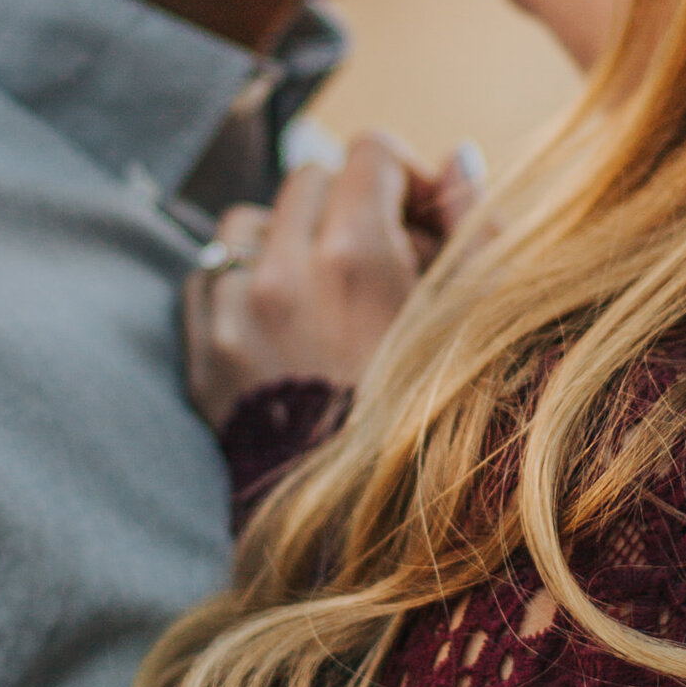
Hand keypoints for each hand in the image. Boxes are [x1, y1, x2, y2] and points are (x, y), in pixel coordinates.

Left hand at [183, 134, 481, 429]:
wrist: (363, 535)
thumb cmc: (440, 424)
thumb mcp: (480, 320)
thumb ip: (472, 226)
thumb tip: (459, 154)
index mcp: (357, 256)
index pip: (369, 151)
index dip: (405, 176)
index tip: (421, 220)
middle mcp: (284, 272)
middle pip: (308, 179)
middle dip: (347, 206)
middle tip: (381, 258)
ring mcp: (235, 314)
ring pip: (248, 223)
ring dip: (287, 241)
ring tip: (324, 291)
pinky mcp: (205, 354)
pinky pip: (208, 278)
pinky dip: (242, 286)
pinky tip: (281, 324)